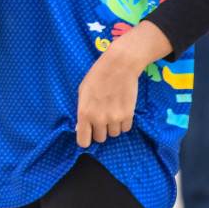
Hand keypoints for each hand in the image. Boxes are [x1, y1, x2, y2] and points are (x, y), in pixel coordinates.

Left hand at [75, 19, 168, 146]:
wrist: (119, 66)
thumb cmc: (96, 77)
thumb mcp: (83, 92)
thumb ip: (82, 112)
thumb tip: (80, 129)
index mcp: (84, 113)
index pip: (83, 141)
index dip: (86, 139)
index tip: (88, 135)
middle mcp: (99, 119)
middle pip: (100, 139)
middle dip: (100, 131)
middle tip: (101, 118)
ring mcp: (114, 118)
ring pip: (114, 134)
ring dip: (113, 126)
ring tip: (112, 111)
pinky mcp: (128, 115)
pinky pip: (125, 129)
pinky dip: (123, 123)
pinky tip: (121, 109)